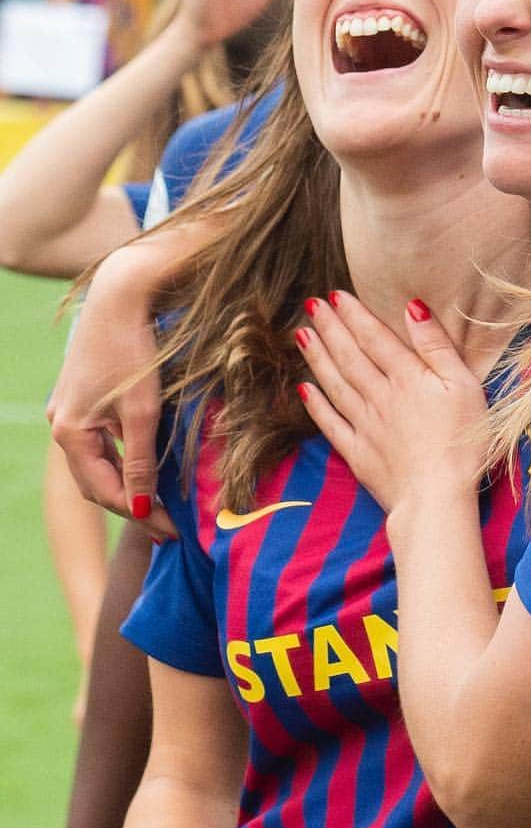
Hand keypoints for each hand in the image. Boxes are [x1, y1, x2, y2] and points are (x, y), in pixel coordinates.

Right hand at [48, 245, 175, 539]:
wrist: (121, 297)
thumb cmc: (134, 353)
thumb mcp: (143, 413)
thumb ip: (140, 462)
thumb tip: (138, 507)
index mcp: (70, 432)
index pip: (105, 491)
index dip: (139, 514)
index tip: (171, 530)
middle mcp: (61, 424)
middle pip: (97, 482)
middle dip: (131, 505)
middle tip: (168, 527)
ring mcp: (69, 411)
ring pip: (98, 463)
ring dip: (127, 485)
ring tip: (161, 505)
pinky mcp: (83, 398)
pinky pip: (100, 442)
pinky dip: (123, 460)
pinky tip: (147, 469)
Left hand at [296, 293, 488, 515]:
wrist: (438, 498)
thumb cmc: (464, 441)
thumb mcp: (464, 386)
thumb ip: (437, 346)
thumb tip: (413, 308)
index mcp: (408, 378)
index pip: (375, 338)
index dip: (354, 315)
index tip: (335, 295)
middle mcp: (380, 397)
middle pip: (349, 356)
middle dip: (330, 329)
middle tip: (313, 307)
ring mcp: (366, 426)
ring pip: (335, 384)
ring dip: (317, 358)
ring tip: (301, 335)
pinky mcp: (359, 454)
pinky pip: (331, 424)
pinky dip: (316, 405)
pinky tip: (304, 389)